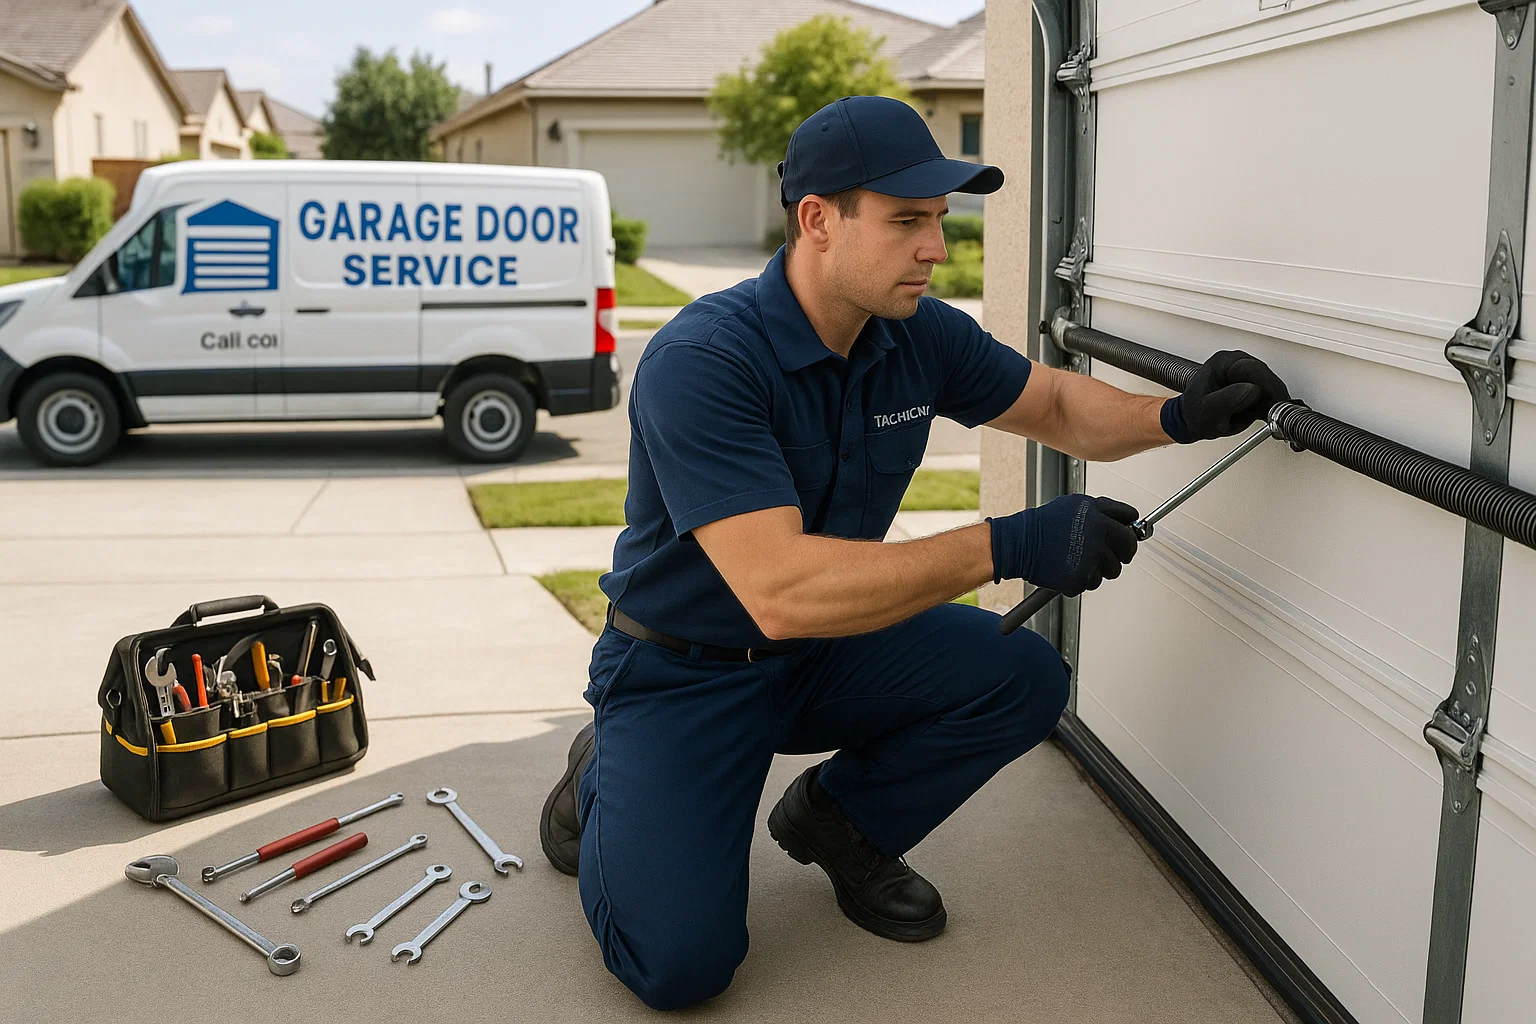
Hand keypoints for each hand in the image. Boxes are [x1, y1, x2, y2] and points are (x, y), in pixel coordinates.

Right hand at [986, 494, 1139, 596]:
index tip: (1126, 537)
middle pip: (1128, 550)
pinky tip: (1067, 567)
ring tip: (1080, 559)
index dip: (1129, 532)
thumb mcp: (1075, 505)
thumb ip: (1104, 511)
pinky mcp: (1079, 579)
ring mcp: (1089, 560)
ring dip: (1100, 568)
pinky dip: (1081, 579)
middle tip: (1110, 554)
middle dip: (1122, 553)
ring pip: (1112, 571)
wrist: (1018, 543)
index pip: (1130, 527)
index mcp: (1098, 517)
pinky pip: (1091, 583)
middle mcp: (1097, 538)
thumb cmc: (1044, 524)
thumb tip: (1126, 519)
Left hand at [1162, 350, 1289, 442]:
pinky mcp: (1252, 380)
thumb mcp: (1207, 412)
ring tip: (1256, 415)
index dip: (1267, 387)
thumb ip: (1228, 400)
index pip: (1252, 369)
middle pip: (1265, 374)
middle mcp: (1235, 362)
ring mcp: (1244, 369)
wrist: (1193, 419)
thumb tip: (1252, 390)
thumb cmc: (1195, 414)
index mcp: (1222, 363)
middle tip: (1271, 414)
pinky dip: (1268, 403)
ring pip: (1270, 383)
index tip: (1274, 404)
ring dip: (1269, 400)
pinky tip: (1260, 413)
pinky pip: (1268, 390)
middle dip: (1270, 395)